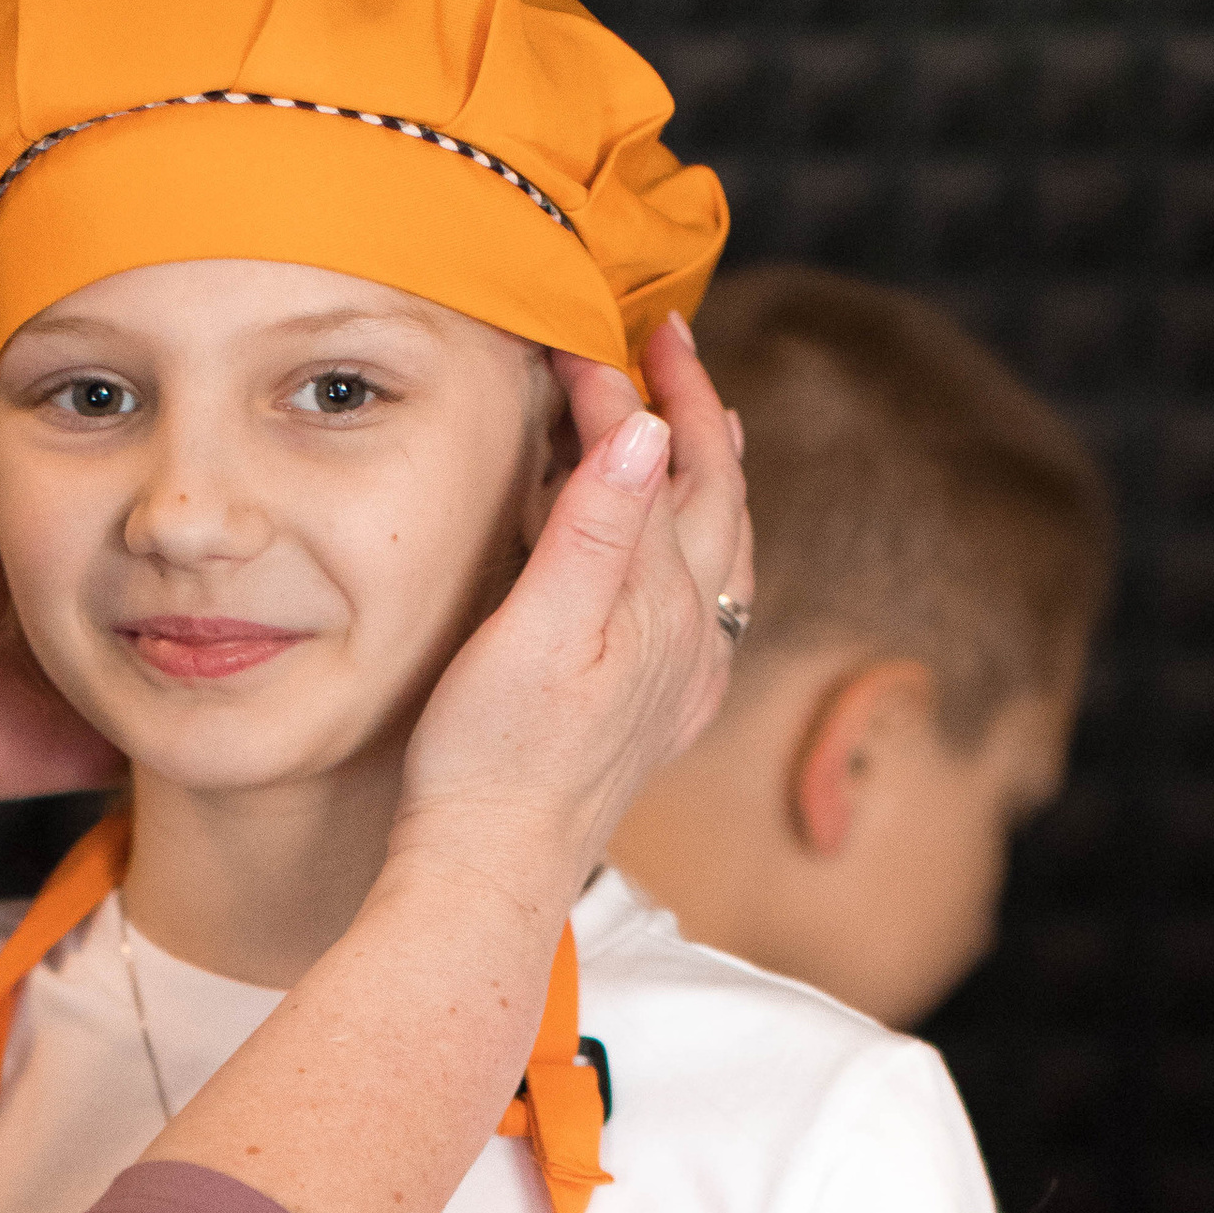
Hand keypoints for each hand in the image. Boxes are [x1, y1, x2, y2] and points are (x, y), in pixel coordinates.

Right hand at [387, 312, 750, 938]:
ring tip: (703, 429)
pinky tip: (695, 572)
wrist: (492, 871)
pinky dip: (708, 560)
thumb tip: (647, 425)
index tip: (574, 344)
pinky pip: (708, 616)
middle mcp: (688, 634)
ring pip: (721, 551)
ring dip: (712, 477)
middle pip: (713, 493)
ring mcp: (678, 680)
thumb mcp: (537, 626)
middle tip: (667, 340)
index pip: (656, 459)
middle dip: (694, 409)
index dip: (619, 391)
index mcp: (661, 598)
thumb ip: (596, 523)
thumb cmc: (494, 758)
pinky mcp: (655, 720)